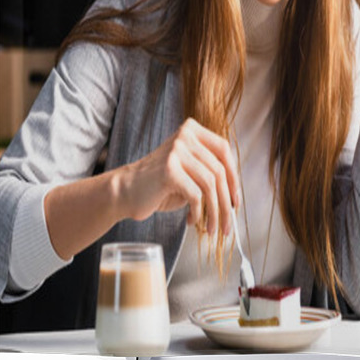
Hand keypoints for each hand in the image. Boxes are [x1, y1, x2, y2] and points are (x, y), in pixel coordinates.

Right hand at [115, 118, 240, 236]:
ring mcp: (177, 150)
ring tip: (211, 228)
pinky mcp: (169, 169)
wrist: (123, 193)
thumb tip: (235, 194)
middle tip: (228, 224)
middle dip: (226, 202)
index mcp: (193, 131)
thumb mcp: (190, 172)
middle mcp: (185, 136)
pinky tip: (191, 220)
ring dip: (215, 211)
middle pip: (219, 171)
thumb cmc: (159, 186)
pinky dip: (197, 212)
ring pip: (210, 184)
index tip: (236, 201)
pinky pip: (195, 194)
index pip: (224, 151)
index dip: (233, 177)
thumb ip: (210, 171)